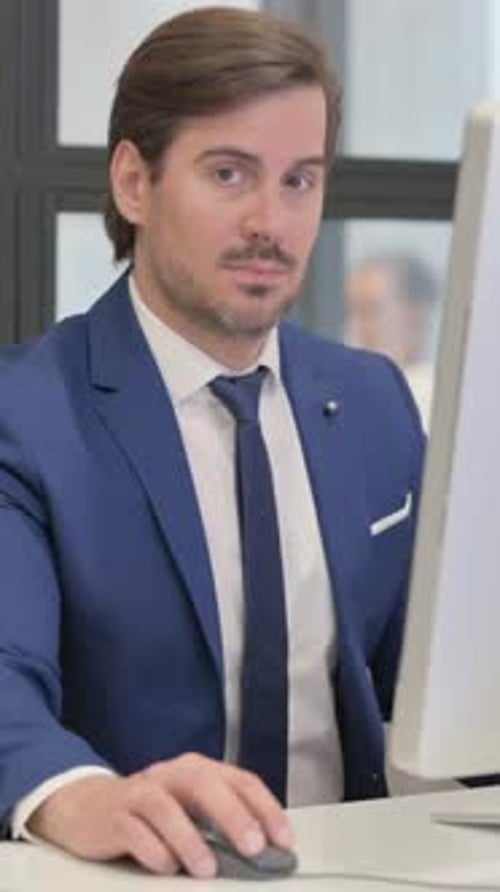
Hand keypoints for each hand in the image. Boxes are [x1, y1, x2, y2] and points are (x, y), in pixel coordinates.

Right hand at [28, 754, 293, 876]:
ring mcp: (140, 792)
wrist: (86, 807)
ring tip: (207, 870)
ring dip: (190, 838)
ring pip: (165, 806)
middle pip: (204, 784)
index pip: (239, 780)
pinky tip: (165, 867)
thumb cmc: (149, 812)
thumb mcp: (190, 812)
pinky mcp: (113, 816)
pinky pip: (133, 830)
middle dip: (232, 815)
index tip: (283, 839)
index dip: (264, 807)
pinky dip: (152, 850)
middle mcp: (170, 775)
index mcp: (197, 771)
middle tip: (253, 847)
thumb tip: (263, 852)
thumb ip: (221, 825)